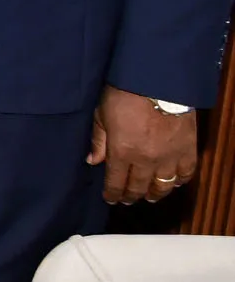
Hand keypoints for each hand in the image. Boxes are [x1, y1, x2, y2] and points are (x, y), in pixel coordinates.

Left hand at [89, 86, 200, 203]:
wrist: (157, 82)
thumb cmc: (124, 94)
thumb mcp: (102, 115)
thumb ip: (98, 140)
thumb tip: (92, 161)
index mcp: (122, 152)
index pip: (116, 182)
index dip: (112, 194)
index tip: (110, 198)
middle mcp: (146, 160)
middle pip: (139, 187)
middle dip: (132, 196)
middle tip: (128, 199)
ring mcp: (169, 156)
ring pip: (164, 185)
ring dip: (156, 193)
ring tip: (150, 196)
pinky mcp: (188, 149)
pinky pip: (186, 173)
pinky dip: (180, 181)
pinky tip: (174, 182)